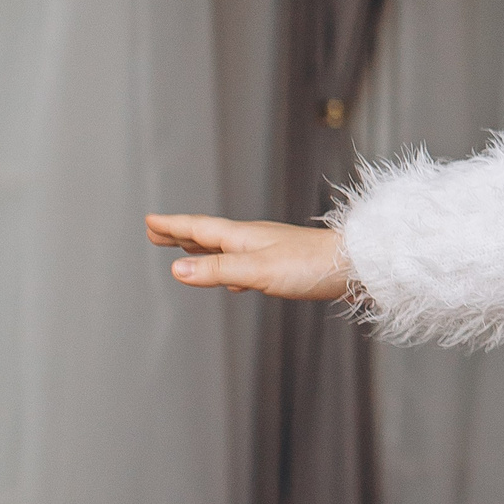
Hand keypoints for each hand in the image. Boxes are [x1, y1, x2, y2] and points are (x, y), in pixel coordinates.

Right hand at [145, 214, 350, 300]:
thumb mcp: (256, 271)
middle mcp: (253, 239)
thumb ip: (217, 270)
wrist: (355, 266)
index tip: (149, 222)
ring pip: (226, 248)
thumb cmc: (309, 266)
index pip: (199, 228)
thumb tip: (176, 269)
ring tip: (186, 249)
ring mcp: (269, 250)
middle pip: (209, 234)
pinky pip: (246, 264)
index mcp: (242, 237)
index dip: (173, 226)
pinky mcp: (284, 264)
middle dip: (181, 233)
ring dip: (202, 248)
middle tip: (156, 232)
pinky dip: (230, 268)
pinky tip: (235, 280)